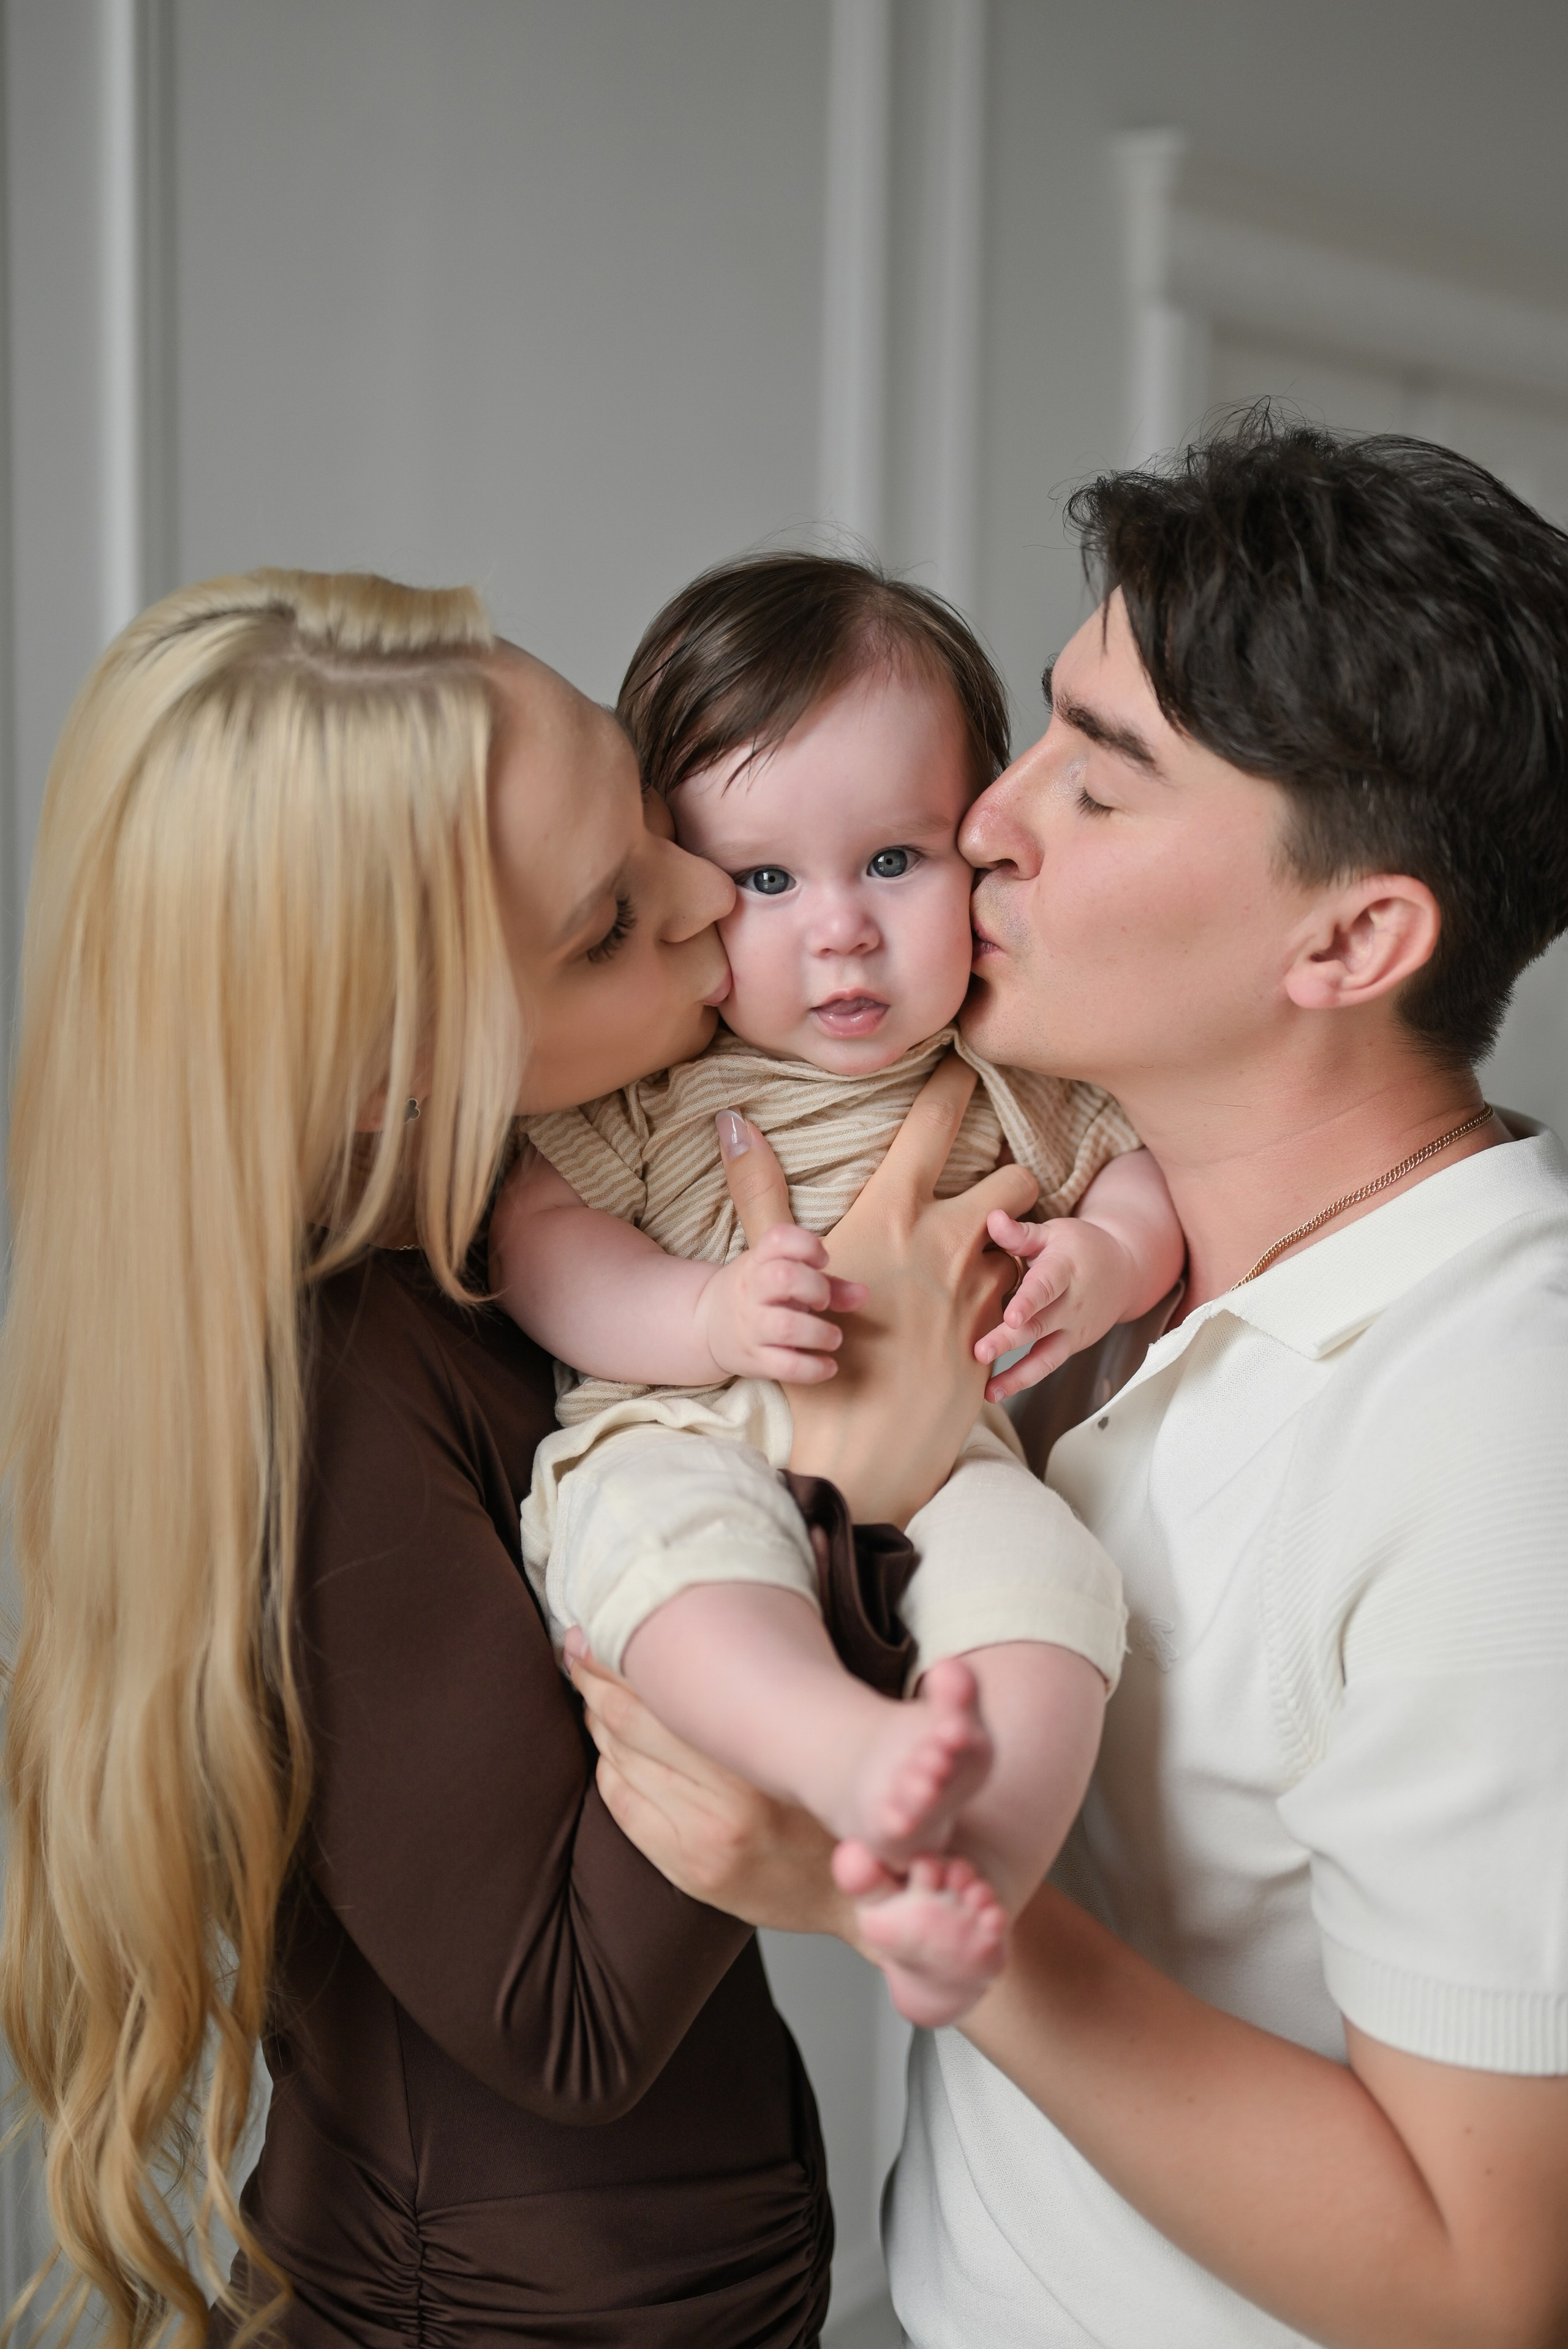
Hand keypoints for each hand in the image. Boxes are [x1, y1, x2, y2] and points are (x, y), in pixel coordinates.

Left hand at [568, 1637, 853, 1935]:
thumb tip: (698, 1628)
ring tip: (594, 1696)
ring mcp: (703, 1835)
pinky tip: (614, 1755)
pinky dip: (610, 1771)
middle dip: (593, 1679)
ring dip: (598, 1723)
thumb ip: (758, 1685)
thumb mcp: (807, 1729)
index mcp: (763, 1748)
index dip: (616, 1654)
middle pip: (629, 1718)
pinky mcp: (688, 1867)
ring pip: (619, 1759)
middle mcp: (731, 1793)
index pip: (664, 1686)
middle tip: (577, 1651)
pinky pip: (623, 1805)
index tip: (593, 1627)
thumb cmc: (831, 1794)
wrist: (859, 1888)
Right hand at [693, 1225, 868, 1384]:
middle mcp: (751, 1291)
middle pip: (783, 1277)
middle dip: (815, 1287)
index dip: (806, 1245)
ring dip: (820, 1332)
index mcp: (757, 1262)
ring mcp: (750, 1326)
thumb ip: (828, 1283)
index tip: (821, 1260)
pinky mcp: (754, 1360)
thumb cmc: (758, 1295)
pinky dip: (814, 1369)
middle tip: (823, 1301)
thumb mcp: (783, 1277)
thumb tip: (863, 1295)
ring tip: (833, 1337)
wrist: (705, 1326)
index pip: (778, 1239)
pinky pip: (786, 1367)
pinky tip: (828, 1366)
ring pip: (786, 1326)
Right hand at [718, 1056, 1036, 1524]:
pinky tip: (985, 1314)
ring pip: (1025, 1243)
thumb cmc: (811, 1355)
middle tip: (994, 1193)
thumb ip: (758, 1190)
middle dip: (1011, 1180)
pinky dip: (1011, 1296)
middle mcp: (949, 1244)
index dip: (955, 1086)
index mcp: (895, 1214)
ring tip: (987, 1261)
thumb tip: (732, 1121)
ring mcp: (981, 1293)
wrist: (860, 1451)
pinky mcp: (997, 1339)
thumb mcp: (773, 1268)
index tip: (967, 1063)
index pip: (935, 1124)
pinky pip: (1021, 1299)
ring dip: (1013, 1245)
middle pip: (1012, 1181)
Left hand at [974, 1210, 1141, 1401]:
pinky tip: (993, 1393)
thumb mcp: (1053, 1233)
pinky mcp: (1070, 1347)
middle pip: (1040, 1324)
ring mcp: (1073, 1330)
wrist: (1124, 1271)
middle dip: (1010, 1339)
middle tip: (980, 1350)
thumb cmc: (1077, 1247)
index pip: (1047, 1286)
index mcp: (1065, 1269)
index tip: (1011, 1314)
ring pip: (1045, 1355)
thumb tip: (992, 1217)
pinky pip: (1046, 1366)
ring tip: (989, 1390)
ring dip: (1017, 1374)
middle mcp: (1071, 1304)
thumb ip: (1021, 1233)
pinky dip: (1022, 1381)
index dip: (1030, 1300)